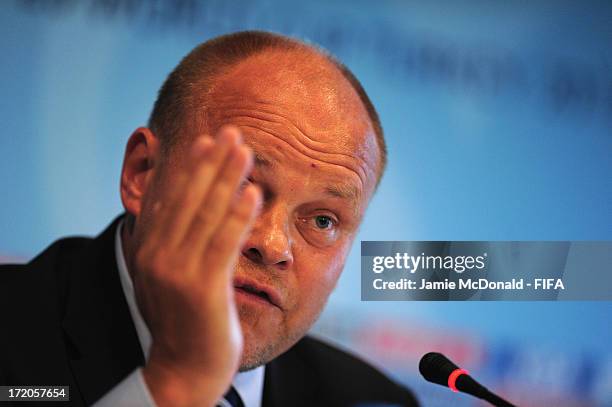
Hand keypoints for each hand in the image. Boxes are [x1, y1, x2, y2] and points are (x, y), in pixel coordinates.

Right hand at [133, 126, 259, 406]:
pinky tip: (252, 193)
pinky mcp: (201, 289)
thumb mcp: (172, 277)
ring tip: (245, 151)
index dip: (188, 166)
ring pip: (205, 215)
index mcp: (149, 249)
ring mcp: (177, 272)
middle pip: (187, 198)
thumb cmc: (187, 322)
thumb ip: (177, 244)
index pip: (169, 198)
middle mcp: (157, 256)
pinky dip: (237, 215)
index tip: (207, 141)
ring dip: (226, 179)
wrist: (185, 370)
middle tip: (231, 132)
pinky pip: (223, 244)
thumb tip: (191, 212)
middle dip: (210, 162)